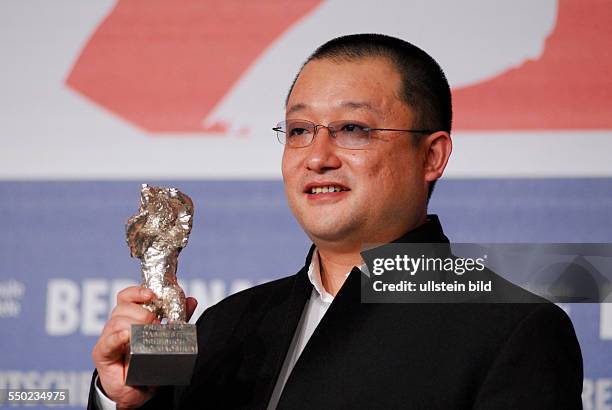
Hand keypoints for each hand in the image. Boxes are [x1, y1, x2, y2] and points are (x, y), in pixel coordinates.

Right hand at [91, 286, 197, 407]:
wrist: (137, 390)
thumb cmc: (148, 360)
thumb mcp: (166, 336)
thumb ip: (178, 318)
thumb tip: (191, 301)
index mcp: (130, 317)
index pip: (128, 296)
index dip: (138, 291)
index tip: (152, 295)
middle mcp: (116, 324)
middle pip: (123, 307)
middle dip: (142, 312)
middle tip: (155, 322)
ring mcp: (108, 339)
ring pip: (116, 321)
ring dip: (134, 324)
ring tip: (146, 332)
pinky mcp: (102, 354)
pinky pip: (107, 342)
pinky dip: (117, 337)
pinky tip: (127, 336)